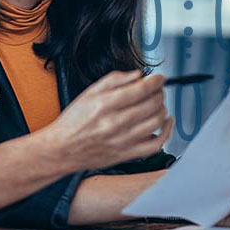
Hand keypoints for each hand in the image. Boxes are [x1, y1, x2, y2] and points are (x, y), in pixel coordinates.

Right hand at [44, 70, 172, 172]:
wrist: (62, 149)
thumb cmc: (73, 122)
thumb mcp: (88, 93)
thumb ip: (114, 80)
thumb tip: (138, 75)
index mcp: (105, 104)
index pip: (141, 89)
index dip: (156, 81)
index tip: (159, 78)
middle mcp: (116, 122)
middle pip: (152, 104)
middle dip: (159, 93)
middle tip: (157, 90)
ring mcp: (123, 140)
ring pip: (157, 121)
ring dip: (162, 108)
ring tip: (157, 104)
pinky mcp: (128, 154)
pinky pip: (156, 144)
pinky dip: (166, 132)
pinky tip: (165, 122)